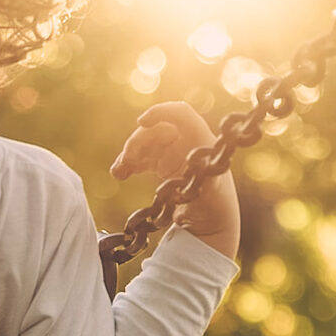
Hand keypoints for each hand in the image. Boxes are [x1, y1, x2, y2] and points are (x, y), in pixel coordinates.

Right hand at [109, 101, 239, 258]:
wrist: (210, 224)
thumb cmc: (216, 206)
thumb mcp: (211, 191)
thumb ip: (202, 176)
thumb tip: (191, 165)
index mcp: (201, 140)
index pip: (182, 114)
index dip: (161, 112)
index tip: (141, 122)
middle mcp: (187, 142)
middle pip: (157, 129)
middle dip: (138, 142)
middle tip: (126, 161)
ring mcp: (174, 153)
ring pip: (146, 143)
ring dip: (129, 154)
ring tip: (118, 172)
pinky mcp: (163, 166)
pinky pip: (142, 158)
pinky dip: (129, 164)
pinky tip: (119, 173)